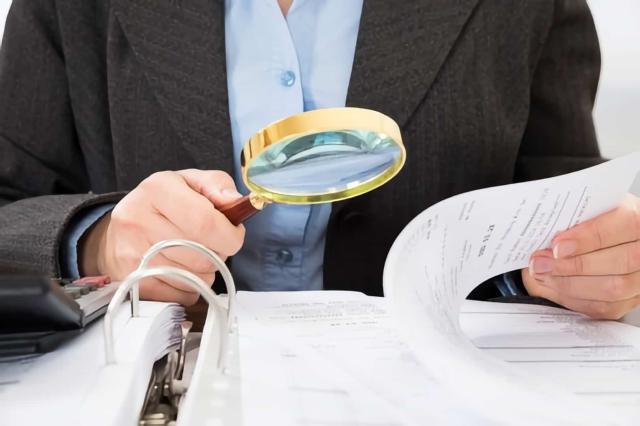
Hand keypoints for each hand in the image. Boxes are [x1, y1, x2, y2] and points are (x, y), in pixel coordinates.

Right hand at [80, 170, 244, 305]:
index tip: (234, 235)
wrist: (121, 230)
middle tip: (212, 244)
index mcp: (157, 190)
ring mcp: (132, 255)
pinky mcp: (133, 282)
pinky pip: (182, 295)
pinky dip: (190, 287)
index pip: (205, 222)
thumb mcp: (192, 182)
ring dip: (205, 271)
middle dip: (219, 253)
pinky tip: (180, 269)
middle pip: (202, 255)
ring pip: (195, 278)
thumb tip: (235, 202)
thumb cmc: (164, 204)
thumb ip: (218, 185)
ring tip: (193, 254)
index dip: (230, 235)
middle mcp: (138, 221)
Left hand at [522, 194, 639, 319]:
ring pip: (612, 288)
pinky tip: (554, 285)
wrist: (591, 242)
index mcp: (638, 218)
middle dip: (573, 265)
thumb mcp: (580, 212)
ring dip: (569, 283)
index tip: (557, 246)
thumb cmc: (584, 224)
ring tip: (542, 273)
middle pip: (620, 262)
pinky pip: (604, 306)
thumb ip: (570, 220)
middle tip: (541, 263)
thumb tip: (544, 238)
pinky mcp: (629, 300)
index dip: (590, 238)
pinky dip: (573, 297)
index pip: (626, 225)